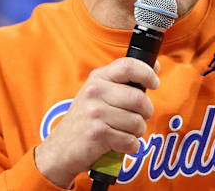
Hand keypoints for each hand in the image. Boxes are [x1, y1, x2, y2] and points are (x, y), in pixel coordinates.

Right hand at [34, 58, 159, 188]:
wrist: (60, 149)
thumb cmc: (85, 120)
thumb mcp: (98, 93)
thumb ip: (123, 80)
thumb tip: (155, 65)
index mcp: (98, 78)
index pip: (129, 66)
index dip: (147, 73)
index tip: (154, 83)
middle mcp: (95, 92)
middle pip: (139, 98)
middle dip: (146, 112)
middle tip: (138, 118)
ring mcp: (95, 113)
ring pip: (137, 122)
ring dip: (137, 132)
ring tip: (124, 132)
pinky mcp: (98, 134)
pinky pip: (130, 141)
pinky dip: (130, 147)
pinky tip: (119, 144)